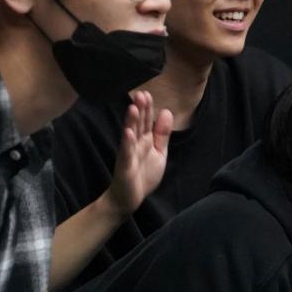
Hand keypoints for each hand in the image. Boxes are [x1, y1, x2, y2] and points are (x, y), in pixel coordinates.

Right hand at [104, 91, 173, 217]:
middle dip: (139, 110)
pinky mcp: (125, 166)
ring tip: (133, 108)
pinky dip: (127, 142)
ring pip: (130, 135)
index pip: (146, 121)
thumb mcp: (158, 152)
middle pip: (138, 124)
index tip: (147, 93)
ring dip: (131, 122)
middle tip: (141, 94)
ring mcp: (128, 154)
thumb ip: (162, 134)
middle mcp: (135, 144)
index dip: (147, 108)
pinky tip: (127, 133)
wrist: (128, 198)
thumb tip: (166, 112)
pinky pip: (126, 153)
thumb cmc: (143, 175)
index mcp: (144, 140)